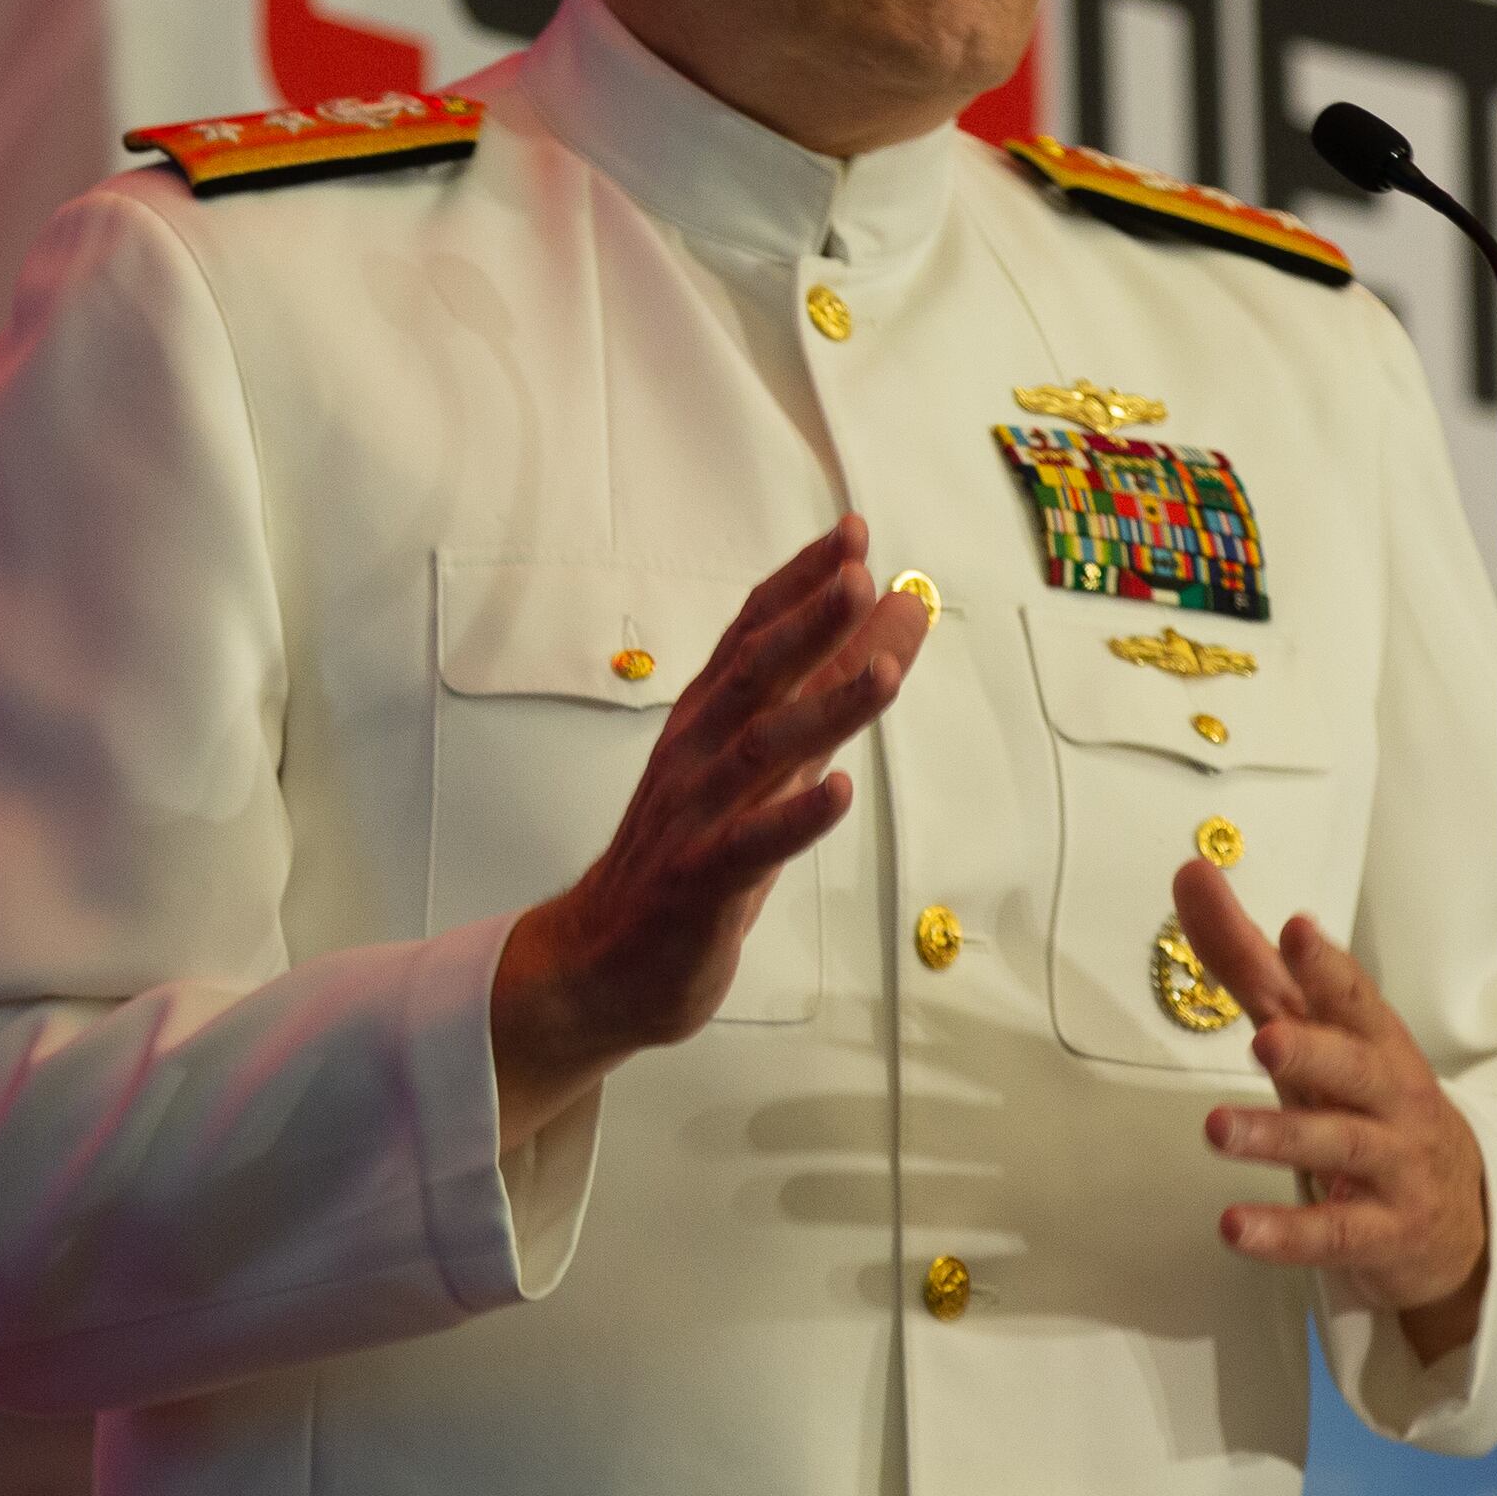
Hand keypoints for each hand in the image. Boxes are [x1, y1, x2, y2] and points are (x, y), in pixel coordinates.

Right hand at [489, 517, 929, 1149]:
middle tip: (859, 574)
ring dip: (820, 710)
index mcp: (706, 720)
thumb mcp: (769, 767)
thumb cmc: (692, 855)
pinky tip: (837, 793)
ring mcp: (694, 817)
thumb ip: (827, 694)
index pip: (750, 634)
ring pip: (758, 751)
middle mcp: (696, 755)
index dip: (798, 582)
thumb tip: (896, 618)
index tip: (850, 533)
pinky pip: (748, 846)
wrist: (600, 962)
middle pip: (753, 676)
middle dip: (807, 623)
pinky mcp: (698, 883)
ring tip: (881, 676)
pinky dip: (792, 818)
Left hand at [1179, 858, 1491, 1364]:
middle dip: (1315, 1051)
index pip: (1354, 999)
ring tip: (1219, 1128)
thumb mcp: (1311, 1035)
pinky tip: (1237, 1228)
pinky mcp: (1379, 1232)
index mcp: (1372, 1043)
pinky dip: (1285, 1232)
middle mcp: (1388, 1099)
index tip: (1299, 932)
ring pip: (1340, 1147)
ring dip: (1280, 1137)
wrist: (1457, 1216)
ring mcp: (1389, 1166)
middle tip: (1266, 1039)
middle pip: (1357, 1069)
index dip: (1328, 968)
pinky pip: (1332, 1233)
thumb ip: (1248, 962)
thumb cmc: (1368, 1106)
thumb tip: (1191, 877)